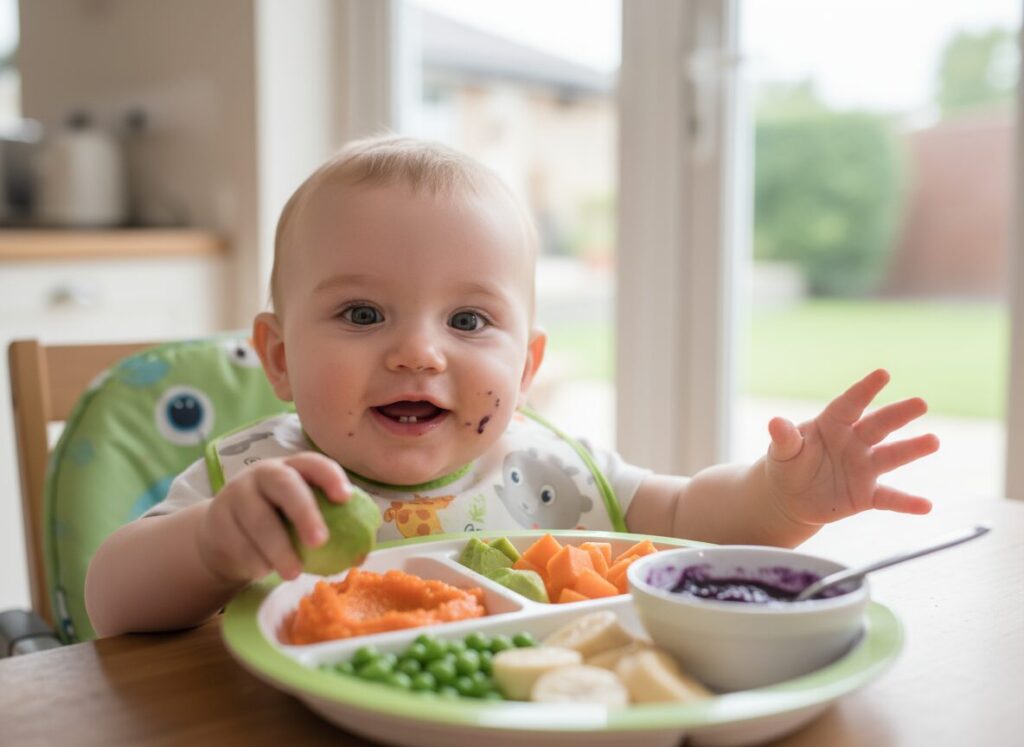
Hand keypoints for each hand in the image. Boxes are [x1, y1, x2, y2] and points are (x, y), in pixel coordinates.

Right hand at [197, 452, 350, 583]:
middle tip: (320, 542)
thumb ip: (329, 525)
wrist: (224, 533)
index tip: (345, 498)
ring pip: (259, 520)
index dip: (329, 476)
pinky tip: (263, 571)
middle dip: (304, 512)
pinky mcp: (217, 520)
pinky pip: (238, 542)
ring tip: (294, 573)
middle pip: (285, 486)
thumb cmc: (278, 523)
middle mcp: (263, 474)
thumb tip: (362, 554)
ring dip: (278, 549)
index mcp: (292, 468)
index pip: (312, 463)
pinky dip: (254, 560)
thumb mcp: (300, 516)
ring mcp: (237, 495)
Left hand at [764, 369, 938, 526]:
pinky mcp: (867, 495)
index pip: (850, 404)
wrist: (790, 497)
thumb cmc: (788, 463)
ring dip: (911, 449)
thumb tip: (775, 423)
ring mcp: (863, 468)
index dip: (865, 389)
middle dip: (898, 414)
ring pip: (891, 456)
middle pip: (878, 425)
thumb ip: (785, 438)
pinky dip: (906, 503)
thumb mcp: (782, 451)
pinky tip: (926, 506)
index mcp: (832, 424)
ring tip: (933, 441)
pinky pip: (889, 498)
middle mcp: (854, 442)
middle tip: (920, 403)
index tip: (883, 374)